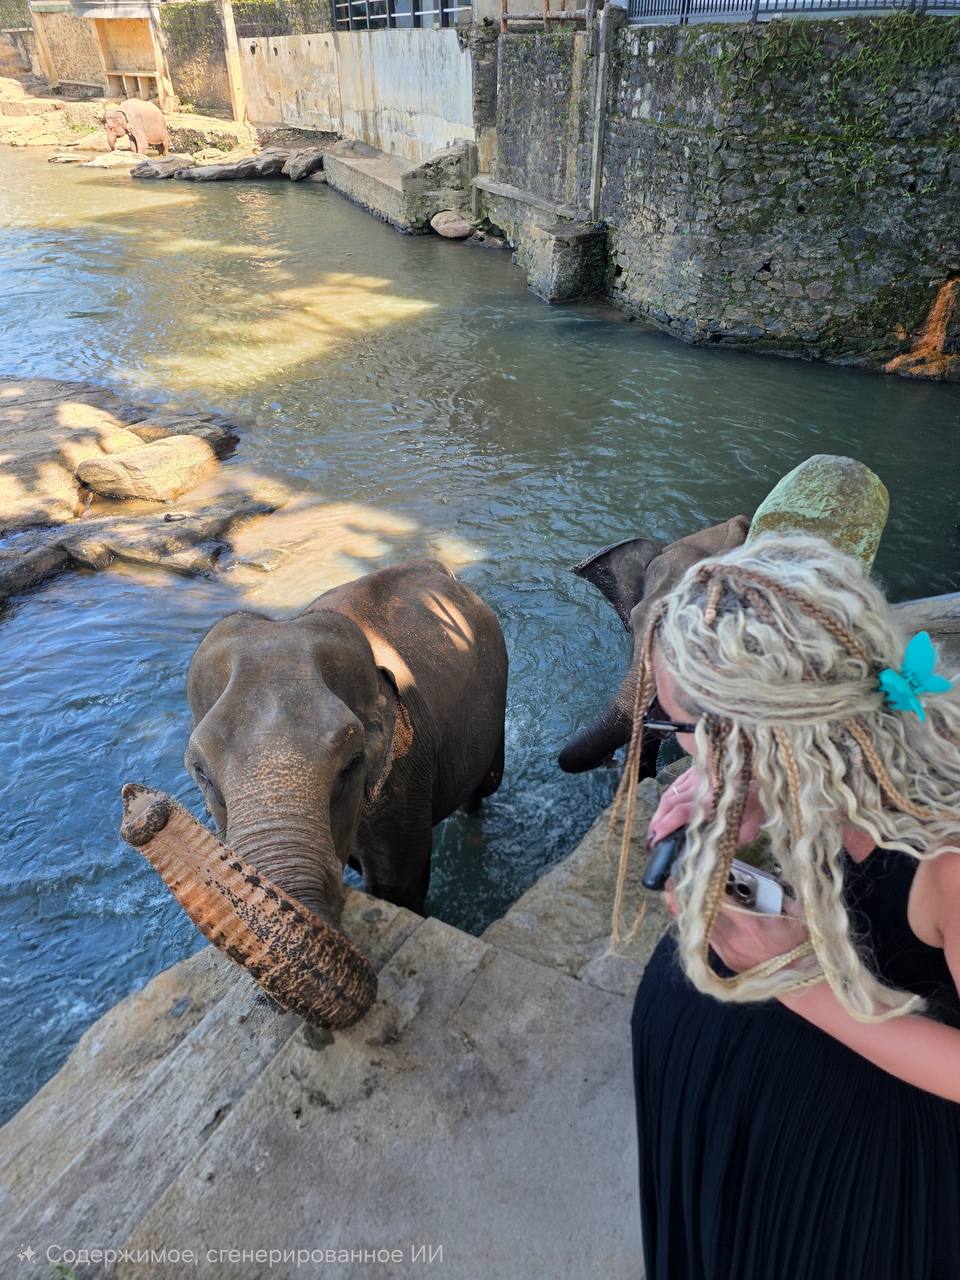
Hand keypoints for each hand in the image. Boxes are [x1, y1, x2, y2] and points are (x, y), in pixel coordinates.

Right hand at [646, 765, 765, 847]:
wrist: (751, 760)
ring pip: (670, 795)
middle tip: (652, 841)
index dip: (667, 825)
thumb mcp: (756, 816)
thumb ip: (743, 835)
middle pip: (671, 804)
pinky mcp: (692, 772)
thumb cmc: (755, 793)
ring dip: (659, 814)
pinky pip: (674, 788)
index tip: (657, 839)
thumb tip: (727, 848)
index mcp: (714, 799)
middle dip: (658, 824)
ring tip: (654, 831)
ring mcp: (694, 777)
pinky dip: (665, 802)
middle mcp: (700, 786)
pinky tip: (662, 813)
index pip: (683, 811)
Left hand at [663, 878, 808, 971]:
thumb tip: (756, 879)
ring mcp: (727, 952)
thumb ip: (774, 894)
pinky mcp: (726, 961)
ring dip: (686, 912)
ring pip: (698, 928)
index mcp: (750, 924)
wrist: (802, 983)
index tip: (689, 871)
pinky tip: (693, 915)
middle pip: (698, 915)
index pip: (716, 899)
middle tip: (669, 881)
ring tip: (672, 895)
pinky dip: (699, 925)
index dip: (701, 885)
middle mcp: (733, 939)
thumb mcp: (794, 913)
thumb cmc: (803, 946)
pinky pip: (707, 939)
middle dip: (682, 898)